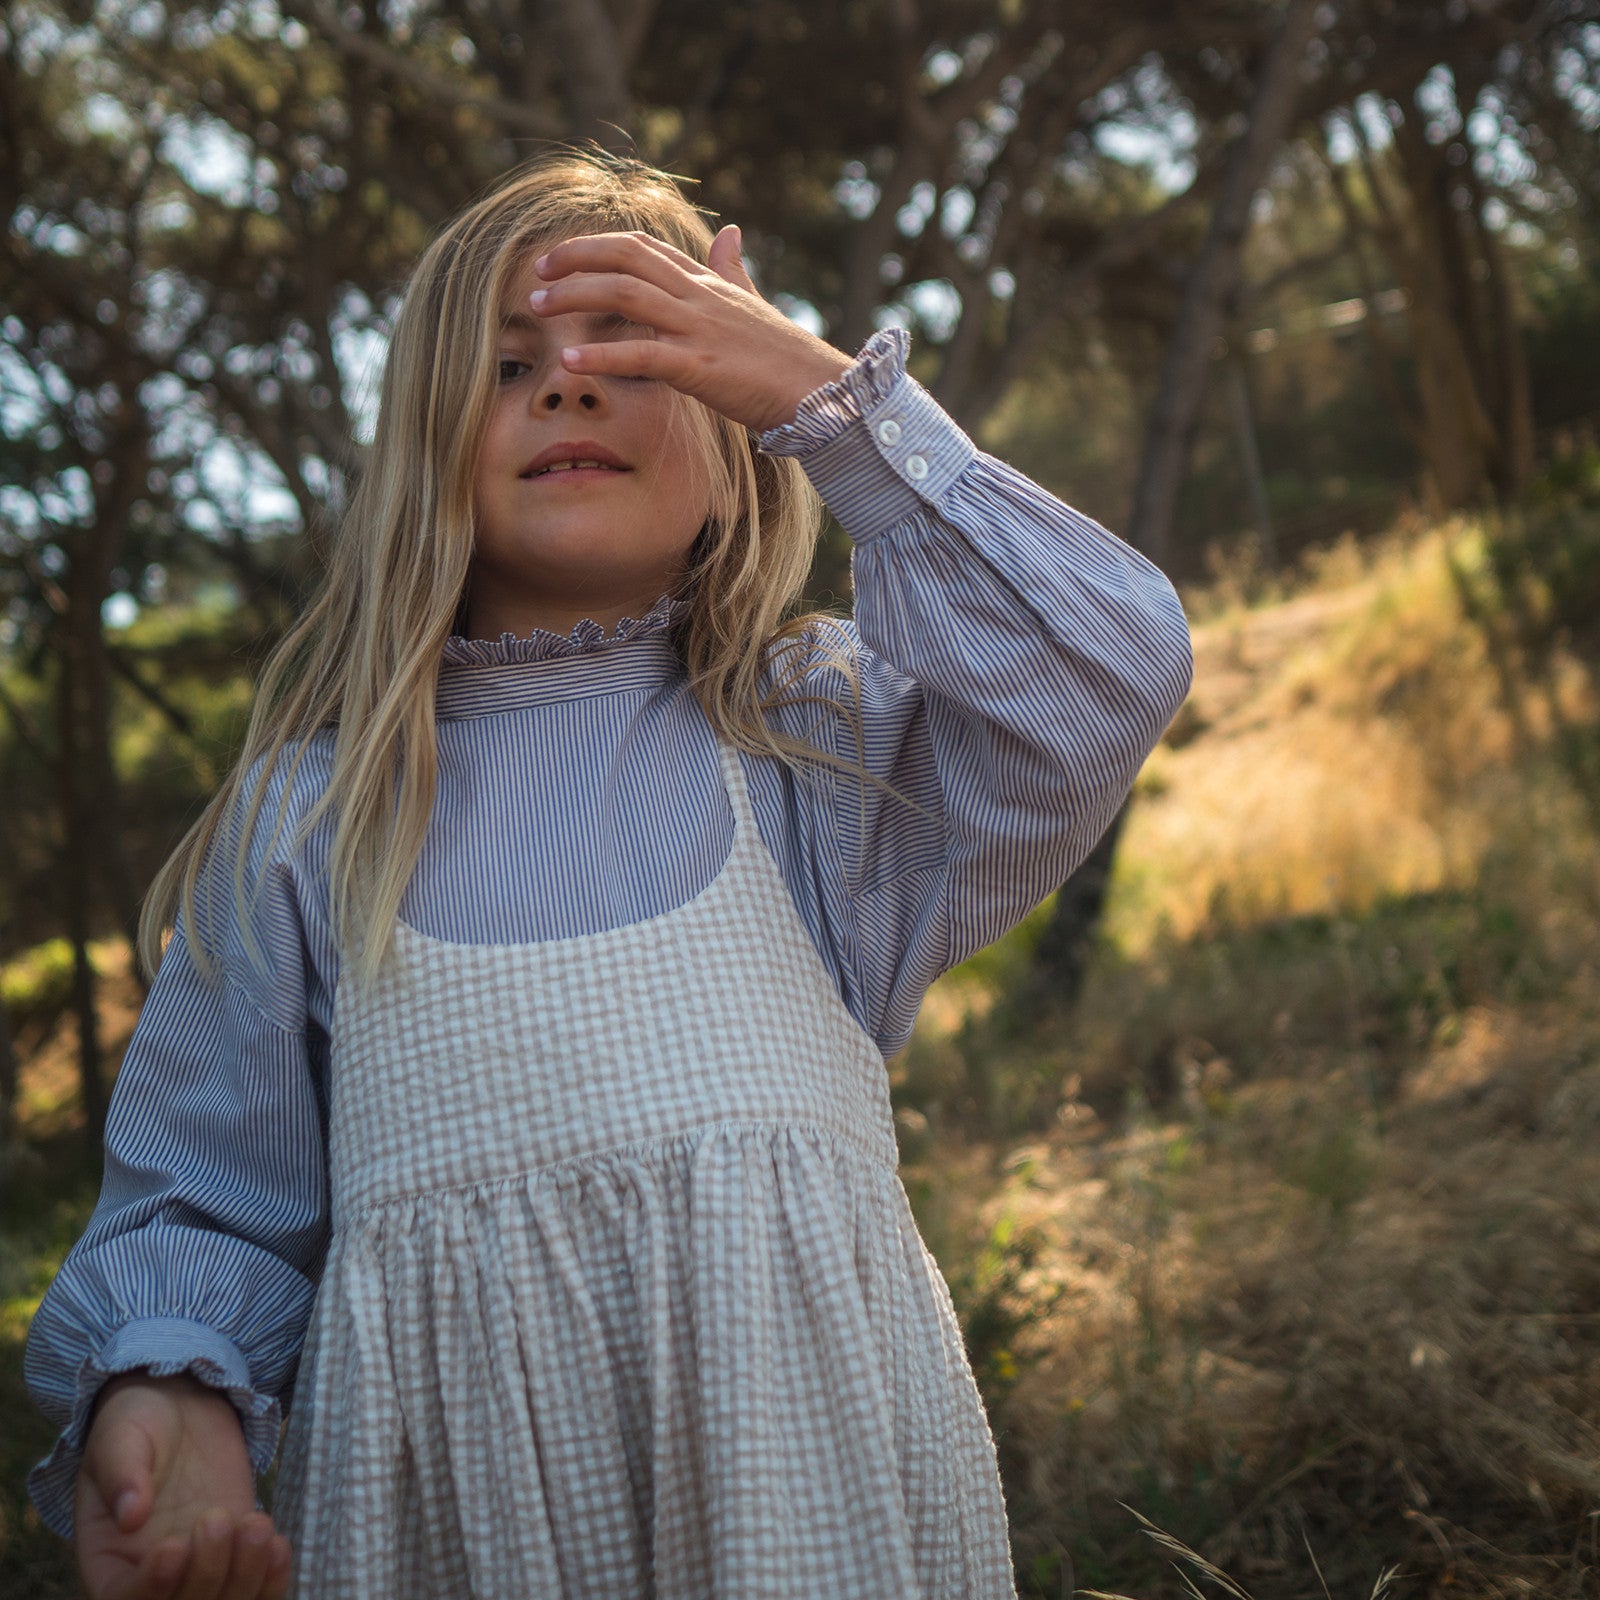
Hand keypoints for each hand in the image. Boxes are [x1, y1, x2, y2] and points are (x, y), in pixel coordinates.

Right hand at [75, 1373, 292, 1599]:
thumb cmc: (138, 1424)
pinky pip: (258, 1589)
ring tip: (255, 1524)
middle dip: (204, 1577)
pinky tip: (277, 1544)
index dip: (150, 1589)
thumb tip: (130, 1514)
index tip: (172, 1547)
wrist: (181, 1407)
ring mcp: (200, 1568)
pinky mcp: (238, 1552)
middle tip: (216, 1519)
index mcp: (109, 1561)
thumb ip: (122, 1474)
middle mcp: (154, 1577)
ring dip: (246, 1579)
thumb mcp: (119, 1438)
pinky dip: (272, 1579)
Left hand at [529, 226, 853, 434]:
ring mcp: (699, 329)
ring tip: (536, 307)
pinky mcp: (701, 367)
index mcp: (706, 284)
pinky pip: (643, 355)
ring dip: (574, 298)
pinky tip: (571, 361)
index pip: (642, 248)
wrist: (822, 392)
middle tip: (534, 276)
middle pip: (625, 259)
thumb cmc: (787, 359)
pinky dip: (603, 356)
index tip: (558, 258)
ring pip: (626, 297)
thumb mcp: (755, 304)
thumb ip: (734, 270)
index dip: (595, 246)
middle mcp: (698, 297)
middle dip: (573, 261)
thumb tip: (730, 232)